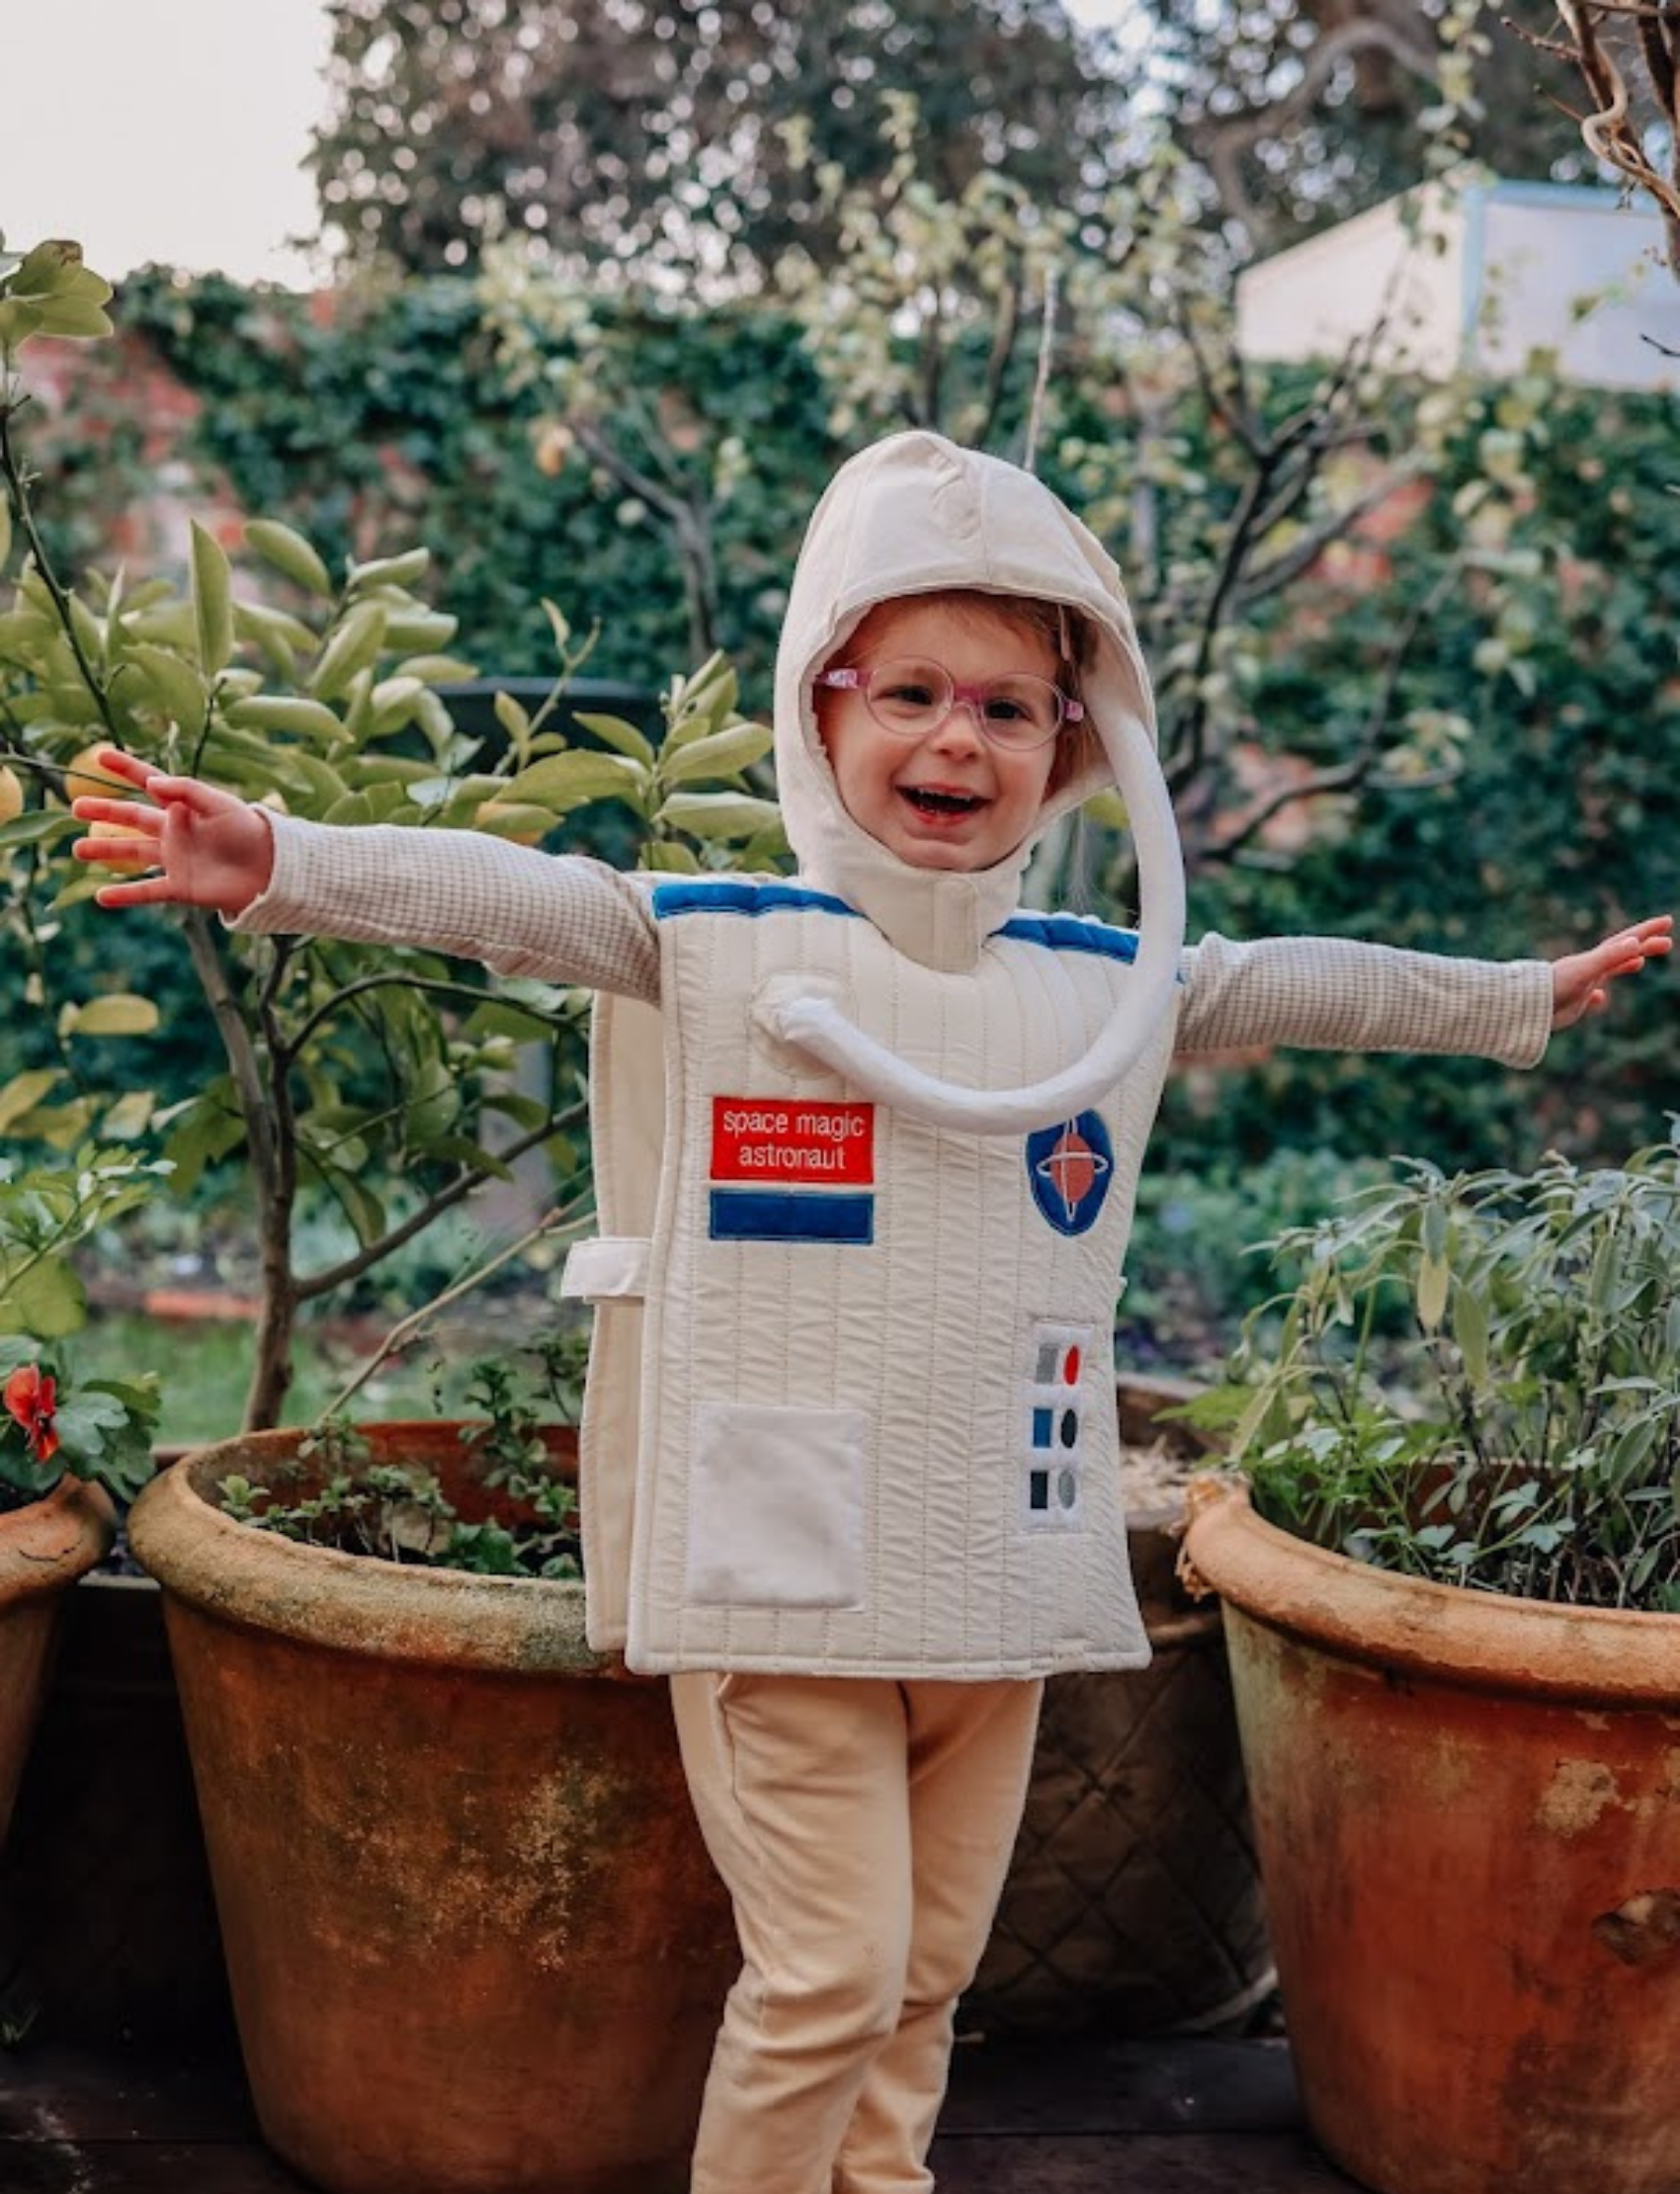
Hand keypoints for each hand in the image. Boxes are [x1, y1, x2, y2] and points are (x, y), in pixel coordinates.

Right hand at [70, 747, 274, 914]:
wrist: (271, 870)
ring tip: (77, 850)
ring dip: (105, 852)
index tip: (100, 756)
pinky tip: (101, 896)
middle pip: (131, 819)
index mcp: (184, 808)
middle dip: (104, 813)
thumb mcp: (219, 804)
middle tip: (75, 807)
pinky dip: (125, 894)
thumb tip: (151, 783)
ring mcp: (175, 860)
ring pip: (132, 854)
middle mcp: (175, 832)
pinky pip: (147, 891)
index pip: (149, 783)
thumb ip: (186, 790)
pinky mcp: (181, 887)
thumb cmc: (249, 832)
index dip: (126, 769)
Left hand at [1551, 914, 1672, 1029]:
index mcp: (1595, 959)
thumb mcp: (1585, 970)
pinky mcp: (1573, 1003)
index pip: (1627, 940)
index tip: (1667, 921)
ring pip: (1608, 971)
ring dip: (1625, 965)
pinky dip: (1599, 996)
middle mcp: (1589, 968)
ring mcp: (1582, 985)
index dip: (1647, 931)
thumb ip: (1609, 958)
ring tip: (1641, 962)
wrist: (1526, 1007)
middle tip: (1669, 942)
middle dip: (1645, 946)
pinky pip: (1590, 997)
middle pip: (1622, 954)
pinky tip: (1601, 998)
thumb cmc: (1554, 987)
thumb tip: (1635, 944)